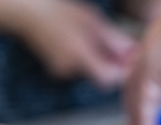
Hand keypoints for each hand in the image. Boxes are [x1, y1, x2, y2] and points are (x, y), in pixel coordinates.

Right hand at [19, 0, 136, 87]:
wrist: (28, 14)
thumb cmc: (60, 12)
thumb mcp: (91, 20)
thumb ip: (112, 39)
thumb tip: (132, 50)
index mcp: (78, 54)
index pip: (107, 77)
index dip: (123, 72)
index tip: (132, 60)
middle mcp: (69, 68)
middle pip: (101, 77)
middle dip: (114, 66)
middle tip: (123, 50)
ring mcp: (62, 71)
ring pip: (92, 72)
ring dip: (102, 61)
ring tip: (101, 41)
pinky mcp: (59, 70)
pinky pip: (81, 69)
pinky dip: (88, 59)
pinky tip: (84, 43)